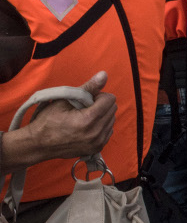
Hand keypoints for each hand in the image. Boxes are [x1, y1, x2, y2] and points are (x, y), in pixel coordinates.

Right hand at [0, 72, 116, 172]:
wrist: (38, 144)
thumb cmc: (48, 121)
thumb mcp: (65, 100)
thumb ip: (88, 87)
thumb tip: (104, 75)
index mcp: (88, 119)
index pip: (110, 99)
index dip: (98, 96)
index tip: (86, 100)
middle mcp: (96, 133)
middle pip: (112, 109)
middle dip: (101, 105)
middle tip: (83, 108)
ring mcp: (97, 142)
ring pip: (111, 120)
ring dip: (101, 116)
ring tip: (83, 118)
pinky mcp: (97, 148)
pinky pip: (108, 131)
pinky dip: (100, 126)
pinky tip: (86, 127)